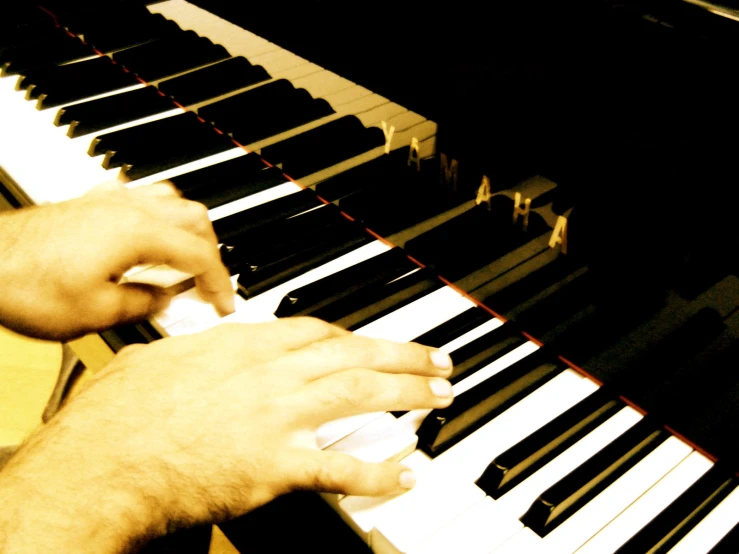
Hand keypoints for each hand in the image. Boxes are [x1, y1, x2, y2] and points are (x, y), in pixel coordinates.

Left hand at [0, 183, 233, 339]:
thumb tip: (162, 300)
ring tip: (187, 254)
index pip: (199, 255)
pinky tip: (146, 231)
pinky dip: (156, 215)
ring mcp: (107, 202)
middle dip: (212, 251)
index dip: (219, 283)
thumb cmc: (26, 285)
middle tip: (210, 282)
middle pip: (194, 218)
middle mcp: (129, 210)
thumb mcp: (96, 313)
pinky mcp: (88, 203)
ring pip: (170, 199)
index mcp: (139, 234)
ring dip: (188, 227)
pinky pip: (137, 196)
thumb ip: (142, 304)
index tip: (226, 305)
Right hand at [0, 318, 453, 552]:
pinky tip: (406, 472)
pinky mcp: (274, 467)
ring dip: (407, 393)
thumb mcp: (154, 360)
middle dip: (402, 356)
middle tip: (437, 361)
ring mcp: (276, 418)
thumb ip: (189, 348)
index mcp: (241, 346)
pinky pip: (340, 467)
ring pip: (360, 394)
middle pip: (353, 354)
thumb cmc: (119, 415)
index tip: (371, 344)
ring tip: (439, 396)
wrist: (102, 463)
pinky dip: (378, 471)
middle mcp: (268, 374)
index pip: (314, 331)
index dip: (352, 337)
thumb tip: (196, 340)